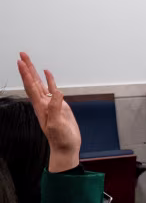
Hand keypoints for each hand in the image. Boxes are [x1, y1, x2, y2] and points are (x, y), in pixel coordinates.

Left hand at [17, 52, 80, 172]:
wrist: (66, 147)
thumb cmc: (61, 139)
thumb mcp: (57, 124)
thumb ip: (56, 108)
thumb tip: (56, 92)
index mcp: (40, 107)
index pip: (31, 87)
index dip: (26, 74)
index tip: (21, 63)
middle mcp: (42, 103)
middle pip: (32, 82)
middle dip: (27, 68)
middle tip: (22, 55)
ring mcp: (50, 103)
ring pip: (39, 83)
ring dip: (34, 71)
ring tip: (29, 60)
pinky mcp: (58, 105)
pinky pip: (51, 89)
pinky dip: (49, 80)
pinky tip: (47, 73)